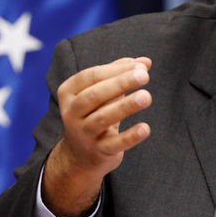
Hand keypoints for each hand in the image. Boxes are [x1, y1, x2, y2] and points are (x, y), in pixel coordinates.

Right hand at [42, 57, 151, 216]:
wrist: (80, 155)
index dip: (116, 69)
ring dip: (125, 106)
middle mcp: (71, 112)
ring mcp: (83, 133)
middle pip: (95, 94)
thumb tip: (145, 62)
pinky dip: (130, 136)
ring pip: (103, 118)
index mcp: (69, 92)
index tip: (140, 66)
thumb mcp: (102, 91)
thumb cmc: (94, 112)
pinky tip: (145, 128)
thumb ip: (121, 73)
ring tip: (146, 96)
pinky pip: (114, 144)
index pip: (91, 76)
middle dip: (120, 83)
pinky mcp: (97, 151)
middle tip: (144, 76)